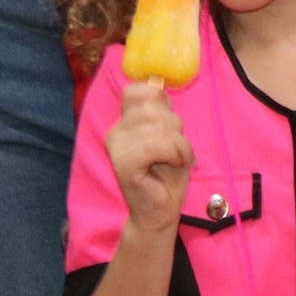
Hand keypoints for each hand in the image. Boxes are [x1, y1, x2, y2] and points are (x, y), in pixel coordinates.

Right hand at [106, 79, 193, 236]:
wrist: (160, 212)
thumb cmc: (168, 175)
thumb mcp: (170, 136)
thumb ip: (162, 112)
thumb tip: (159, 83)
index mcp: (124, 124)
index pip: (137, 90)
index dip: (160, 100)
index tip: (169, 125)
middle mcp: (116, 133)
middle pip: (152, 106)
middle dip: (174, 126)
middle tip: (175, 149)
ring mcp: (117, 148)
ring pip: (159, 126)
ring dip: (179, 144)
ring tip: (176, 159)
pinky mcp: (124, 164)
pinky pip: (157, 145)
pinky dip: (175, 153)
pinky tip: (174, 164)